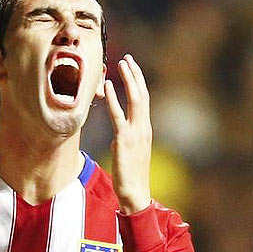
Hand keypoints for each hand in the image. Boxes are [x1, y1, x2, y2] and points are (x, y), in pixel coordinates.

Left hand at [104, 54, 151, 213]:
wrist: (135, 192)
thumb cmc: (131, 174)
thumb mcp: (132, 151)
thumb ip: (128, 136)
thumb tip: (119, 130)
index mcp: (145, 129)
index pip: (144, 100)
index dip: (138, 82)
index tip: (132, 67)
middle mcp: (143, 128)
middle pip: (142, 95)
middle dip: (135, 75)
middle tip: (127, 59)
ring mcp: (136, 133)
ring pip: (135, 100)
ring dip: (128, 80)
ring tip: (120, 64)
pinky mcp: (124, 140)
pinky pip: (118, 115)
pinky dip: (113, 99)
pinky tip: (107, 86)